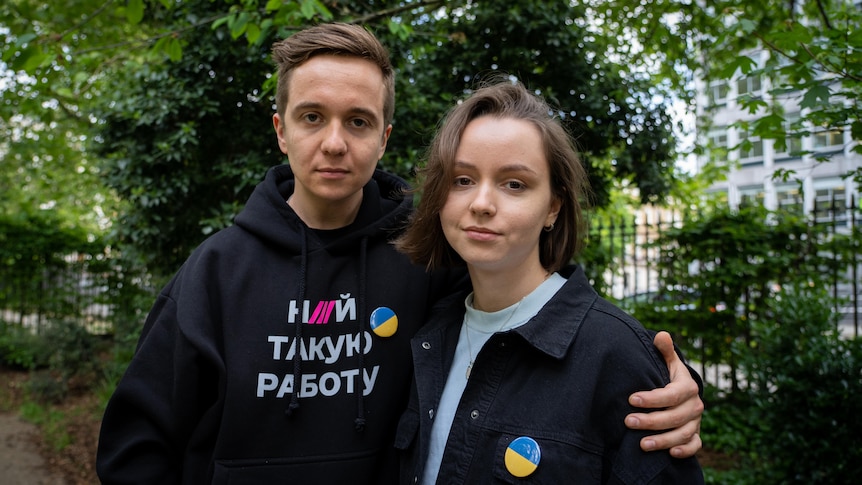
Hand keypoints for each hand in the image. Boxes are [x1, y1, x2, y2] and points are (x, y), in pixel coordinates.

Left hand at [625, 331, 703, 457]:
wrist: (682, 392)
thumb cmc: (668, 376)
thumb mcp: (667, 362)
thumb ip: (664, 351)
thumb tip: (662, 335)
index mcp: (687, 386)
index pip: (671, 395)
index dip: (652, 398)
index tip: (631, 399)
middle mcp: (695, 405)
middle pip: (675, 417)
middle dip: (651, 421)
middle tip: (628, 421)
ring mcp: (696, 422)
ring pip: (683, 434)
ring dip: (663, 440)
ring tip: (641, 444)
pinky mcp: (695, 435)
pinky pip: (694, 446)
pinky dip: (684, 450)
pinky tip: (670, 454)